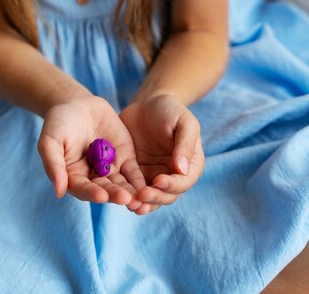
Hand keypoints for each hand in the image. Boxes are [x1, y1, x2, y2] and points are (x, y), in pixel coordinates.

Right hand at [38, 94, 147, 209]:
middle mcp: (92, 177)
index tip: (101, 197)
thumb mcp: (50, 141)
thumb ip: (54, 165)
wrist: (77, 104)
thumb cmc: (58, 123)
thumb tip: (59, 191)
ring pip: (120, 183)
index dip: (92, 193)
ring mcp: (110, 168)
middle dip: (115, 194)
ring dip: (129, 191)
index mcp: (73, 177)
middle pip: (104, 189)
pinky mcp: (124, 158)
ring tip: (138, 197)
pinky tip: (146, 186)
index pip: (83, 189)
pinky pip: (132, 171)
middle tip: (125, 198)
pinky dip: (138, 180)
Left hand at [119, 94, 204, 214]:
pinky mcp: (137, 174)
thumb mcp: (184, 122)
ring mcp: (154, 176)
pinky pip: (133, 188)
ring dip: (142, 203)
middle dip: (155, 197)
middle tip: (141, 196)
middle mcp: (173, 175)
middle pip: (167, 194)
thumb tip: (182, 170)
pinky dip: (128, 193)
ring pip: (150, 197)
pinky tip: (119, 195)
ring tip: (131, 204)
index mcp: (190, 165)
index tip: (158, 181)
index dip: (172, 185)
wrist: (148, 104)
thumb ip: (185, 144)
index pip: (184, 182)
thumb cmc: (170, 110)